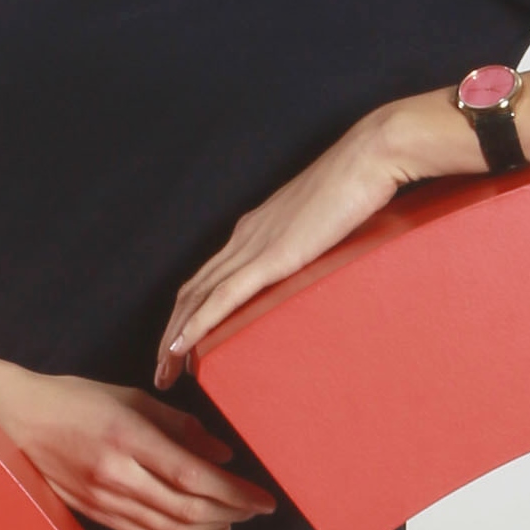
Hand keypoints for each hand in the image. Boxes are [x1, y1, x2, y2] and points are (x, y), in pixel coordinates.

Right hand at [0, 360, 275, 529]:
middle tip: (255, 510)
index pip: (193, 477)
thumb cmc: (73, 399)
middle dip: (230, 514)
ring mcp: (103, 501)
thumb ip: (179, 425)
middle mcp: (116, 476)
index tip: (263, 498)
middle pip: (186, 510)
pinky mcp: (95, 515)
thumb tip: (222, 454)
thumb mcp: (130, 397)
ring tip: (233, 521)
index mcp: (127, 438)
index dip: (234, 493)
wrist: (14, 420)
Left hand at [154, 89, 482, 387]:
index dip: (189, 311)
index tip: (181, 343)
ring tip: (163, 371)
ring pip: (197, 299)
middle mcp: (244, 237)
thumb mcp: (327, 225)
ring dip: (174, 338)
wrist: (368, 158)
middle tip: (161, 369)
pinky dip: (195, 325)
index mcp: (255, 229)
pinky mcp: (270, 257)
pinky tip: (179, 348)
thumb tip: (319, 265)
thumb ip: (314, 245)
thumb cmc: (359, 186)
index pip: (208, 277)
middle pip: (192, 292)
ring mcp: (253, 246)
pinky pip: (221, 297)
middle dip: (171, 333)